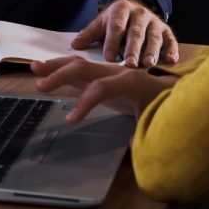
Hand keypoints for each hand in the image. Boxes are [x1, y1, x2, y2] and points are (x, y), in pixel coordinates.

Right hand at [30, 57, 174, 123]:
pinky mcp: (103, 76)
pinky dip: (62, 69)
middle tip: (40, 87)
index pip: (101, 89)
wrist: (174, 93)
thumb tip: (133, 143)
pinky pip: (80, 70)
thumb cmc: (166, 107)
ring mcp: (109, 72)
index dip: (84, 103)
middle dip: (61, 76)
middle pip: (85, 69)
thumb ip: (145, 132)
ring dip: (56, 67)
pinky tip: (46, 69)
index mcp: (131, 82)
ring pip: (79, 65)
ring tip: (34, 68)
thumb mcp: (158, 121)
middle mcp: (117, 72)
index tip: (70, 121)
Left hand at [73, 0, 178, 68]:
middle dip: (133, 49)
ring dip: (151, 51)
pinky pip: (171, 40)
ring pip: (154, 37)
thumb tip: (74, 45)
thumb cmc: (115, 22)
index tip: (109, 57)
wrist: (136, 8)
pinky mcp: (167, 31)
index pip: (116, 26)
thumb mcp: (102, 23)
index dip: (113, 41)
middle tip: (129, 64)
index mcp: (121, 10)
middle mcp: (140, 14)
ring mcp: (155, 22)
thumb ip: (89, 34)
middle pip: (136, 32)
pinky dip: (172, 50)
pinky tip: (172, 61)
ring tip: (148, 64)